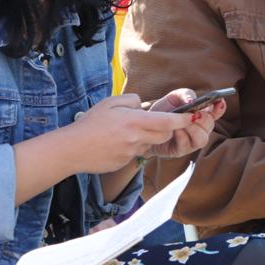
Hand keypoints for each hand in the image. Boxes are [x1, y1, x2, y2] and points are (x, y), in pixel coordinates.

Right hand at [62, 94, 190, 172]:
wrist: (71, 149)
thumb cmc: (90, 123)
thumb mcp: (110, 102)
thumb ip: (132, 100)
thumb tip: (144, 106)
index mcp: (134, 121)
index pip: (168, 122)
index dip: (183, 119)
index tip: (193, 115)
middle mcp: (136, 139)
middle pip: (164, 135)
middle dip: (164, 129)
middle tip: (149, 122)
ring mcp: (131, 153)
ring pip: (150, 145)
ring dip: (146, 138)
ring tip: (123, 133)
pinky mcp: (125, 163)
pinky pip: (136, 154)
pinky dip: (132, 148)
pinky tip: (115, 144)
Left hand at [146, 88, 224, 158]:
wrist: (146, 126)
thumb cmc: (162, 111)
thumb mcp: (173, 98)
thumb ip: (184, 95)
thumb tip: (192, 101)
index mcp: (201, 115)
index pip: (216, 112)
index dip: (220, 107)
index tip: (219, 100)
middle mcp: (200, 129)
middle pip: (210, 125)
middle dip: (203, 119)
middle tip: (194, 113)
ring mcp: (192, 142)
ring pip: (203, 138)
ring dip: (193, 129)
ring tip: (182, 123)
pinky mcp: (181, 151)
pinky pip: (187, 145)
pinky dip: (182, 136)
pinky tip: (174, 130)